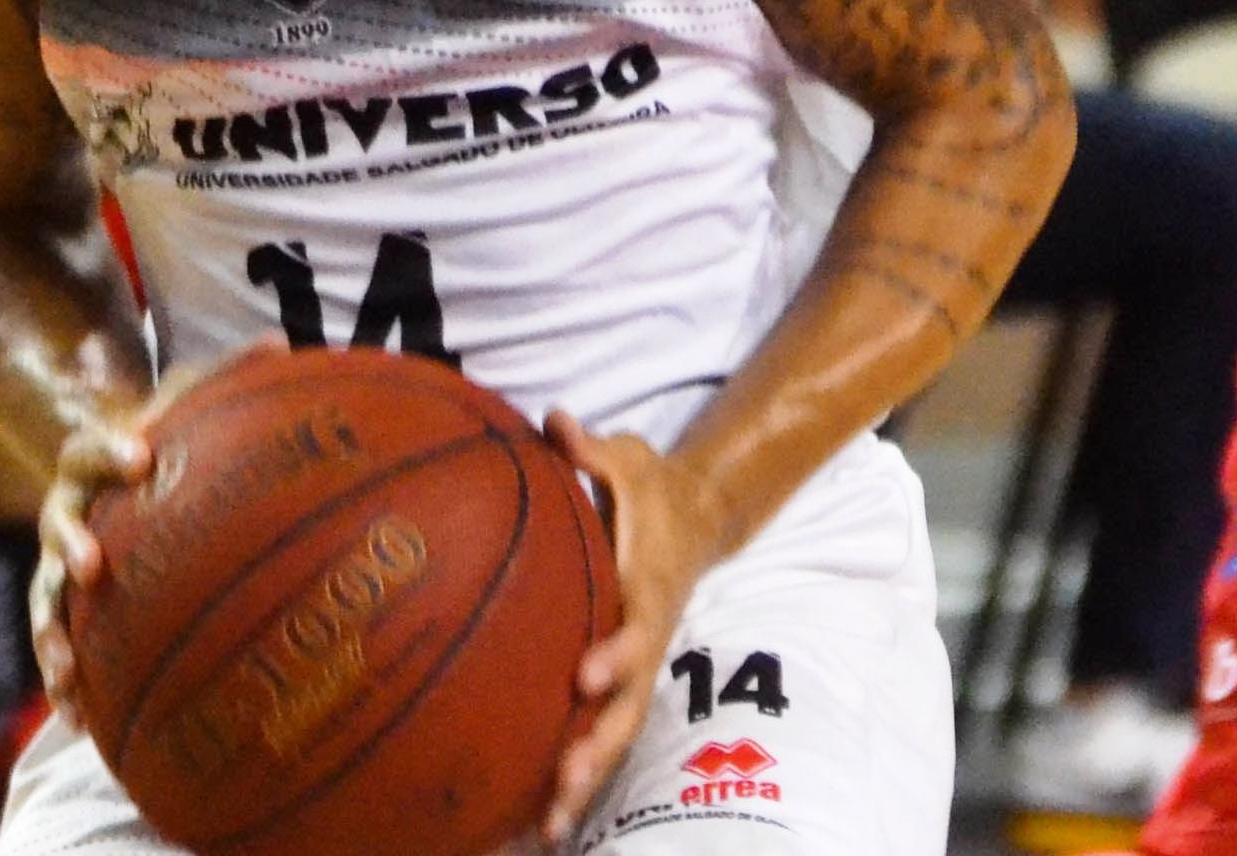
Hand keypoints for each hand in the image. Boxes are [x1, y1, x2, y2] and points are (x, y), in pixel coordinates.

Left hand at [538, 413, 729, 848]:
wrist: (697, 518)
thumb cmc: (652, 490)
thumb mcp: (631, 460)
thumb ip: (593, 449)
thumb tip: (557, 421)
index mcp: (650, 590)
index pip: (638, 629)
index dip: (617, 654)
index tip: (586, 676)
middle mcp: (646, 638)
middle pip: (631, 706)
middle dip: (600, 746)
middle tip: (566, 781)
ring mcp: (637, 667)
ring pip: (618, 734)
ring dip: (587, 780)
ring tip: (549, 827)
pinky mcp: (621, 682)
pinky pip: (602, 733)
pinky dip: (578, 777)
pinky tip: (540, 819)